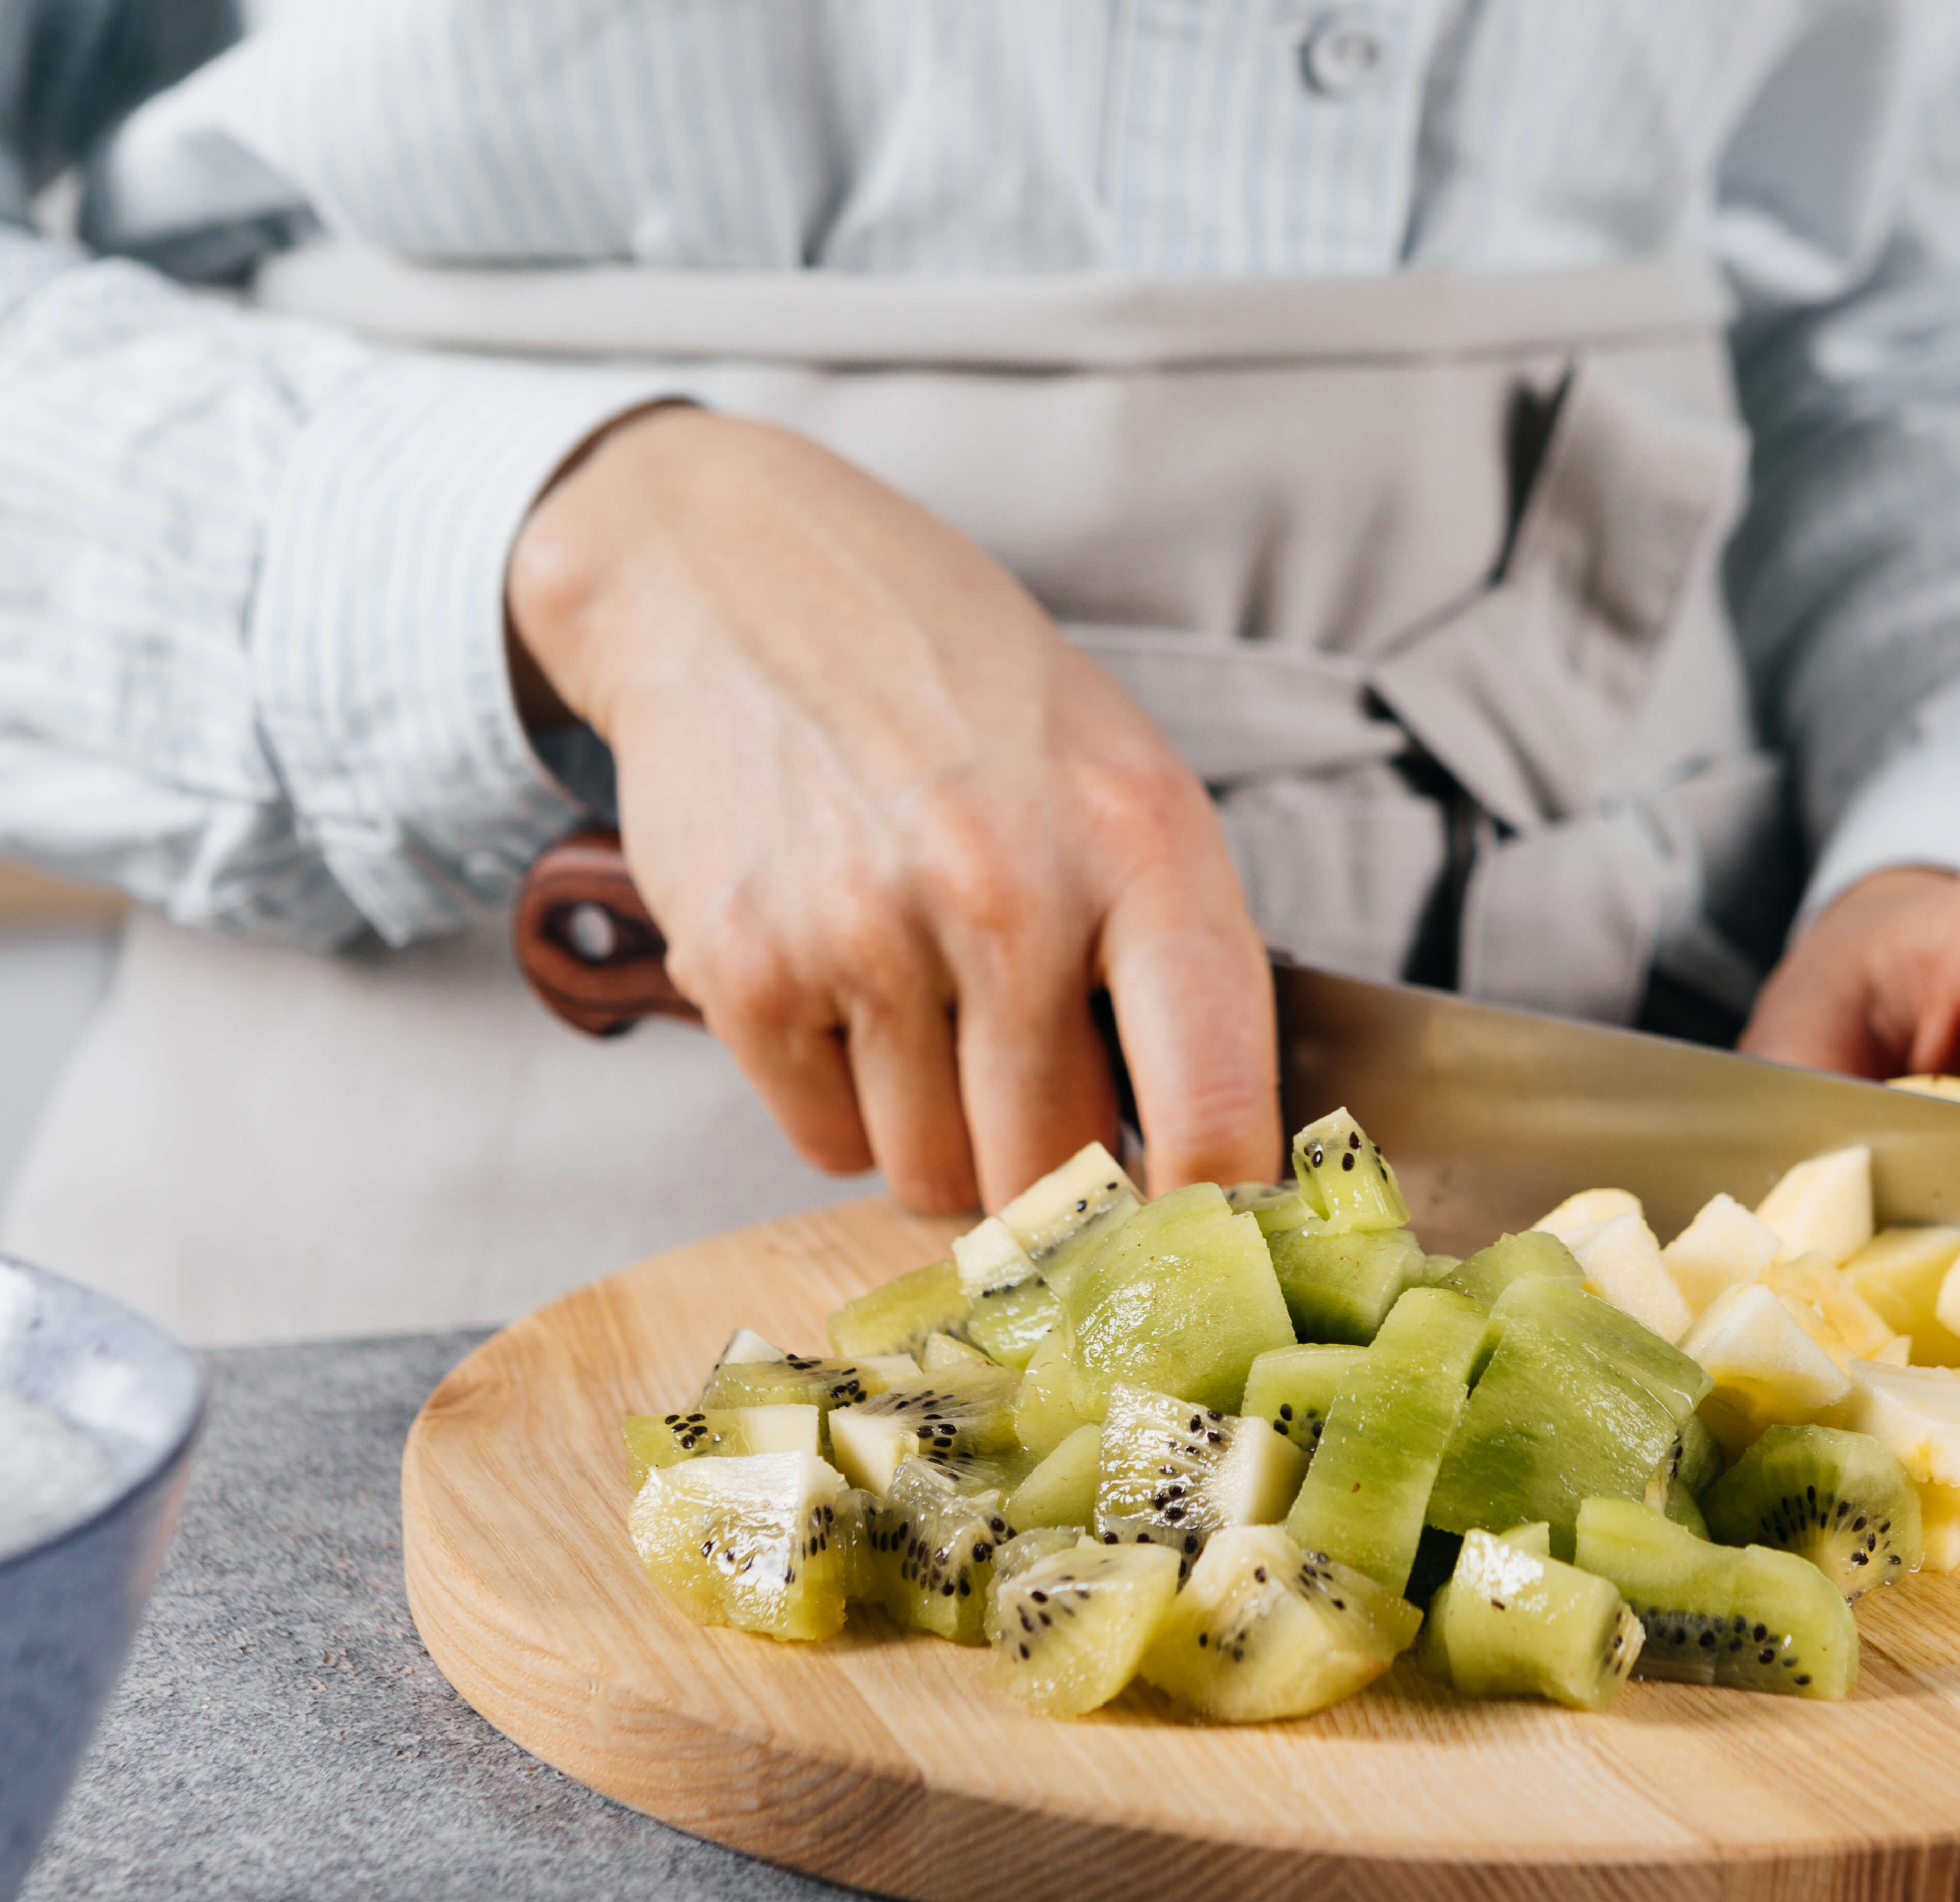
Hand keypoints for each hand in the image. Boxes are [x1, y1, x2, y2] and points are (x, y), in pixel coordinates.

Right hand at [505, 407, 1276, 1213]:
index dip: (1218, 1213)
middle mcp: (1010, 890)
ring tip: (925, 1005)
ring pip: (935, 1176)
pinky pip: (825, 1143)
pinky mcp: (746, 967)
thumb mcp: (1116, 781)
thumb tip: (1210, 1168)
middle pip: (1057, 1175)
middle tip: (1030, 1097)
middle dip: (1049, 1174)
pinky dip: (840, 1103)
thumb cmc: (960, 696)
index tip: (1212, 1259)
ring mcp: (868, 932)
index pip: (1213, 1096)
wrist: (741, 583)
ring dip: (938, 1134)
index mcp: (1139, 842)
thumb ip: (1172, 961)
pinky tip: (845, 992)